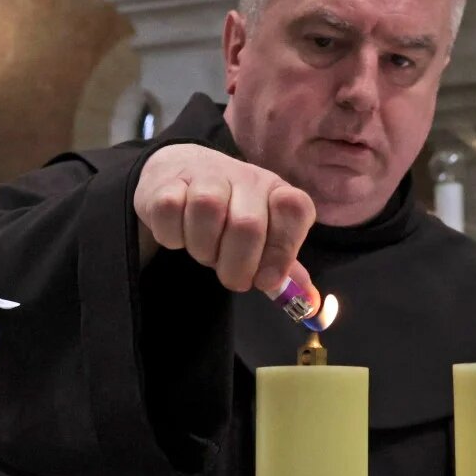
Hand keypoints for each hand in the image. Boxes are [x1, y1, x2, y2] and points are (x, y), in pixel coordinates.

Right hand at [132, 143, 316, 293]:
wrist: (180, 174)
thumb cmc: (227, 214)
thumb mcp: (262, 236)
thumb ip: (283, 267)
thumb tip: (308, 301)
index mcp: (275, 191)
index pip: (294, 210)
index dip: (283, 251)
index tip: (267, 280)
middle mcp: (245, 178)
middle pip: (247, 224)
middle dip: (237, 266)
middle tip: (232, 277)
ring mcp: (205, 175)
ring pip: (207, 211)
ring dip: (203, 248)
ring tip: (204, 251)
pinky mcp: (167, 182)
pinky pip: (169, 211)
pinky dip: (172, 236)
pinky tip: (178, 235)